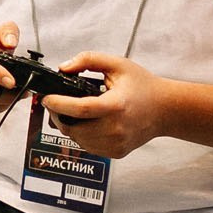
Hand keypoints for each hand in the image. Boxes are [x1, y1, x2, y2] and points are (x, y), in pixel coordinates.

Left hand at [41, 52, 155, 157]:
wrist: (165, 110)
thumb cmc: (143, 86)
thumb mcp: (117, 64)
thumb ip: (88, 60)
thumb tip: (64, 68)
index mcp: (116, 105)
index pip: (80, 109)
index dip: (58, 104)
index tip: (47, 98)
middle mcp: (116, 128)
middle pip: (74, 128)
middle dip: (59, 116)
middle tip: (55, 105)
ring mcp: (116, 143)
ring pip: (78, 140)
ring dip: (70, 127)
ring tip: (72, 112)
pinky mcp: (116, 152)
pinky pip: (89, 147)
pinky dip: (83, 136)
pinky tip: (88, 123)